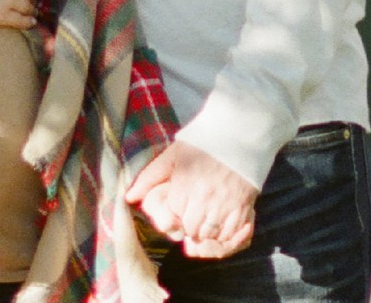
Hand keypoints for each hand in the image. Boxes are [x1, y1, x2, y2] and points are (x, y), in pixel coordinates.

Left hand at [126, 141, 256, 257]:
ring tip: (207, 214)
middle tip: (194, 210)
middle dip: (191, 223)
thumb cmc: (202, 144)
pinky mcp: (241, 208)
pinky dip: (224, 232)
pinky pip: (229, 234)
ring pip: (209, 234)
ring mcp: (224, 206)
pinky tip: (221, 218)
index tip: (182, 203)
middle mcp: (203, 199)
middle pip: (191, 229)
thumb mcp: (172, 156)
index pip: (174, 217)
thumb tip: (128, 198)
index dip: (177, 212)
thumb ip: (149, 178)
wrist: (238, 134)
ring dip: (206, 229)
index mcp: (184, 186)